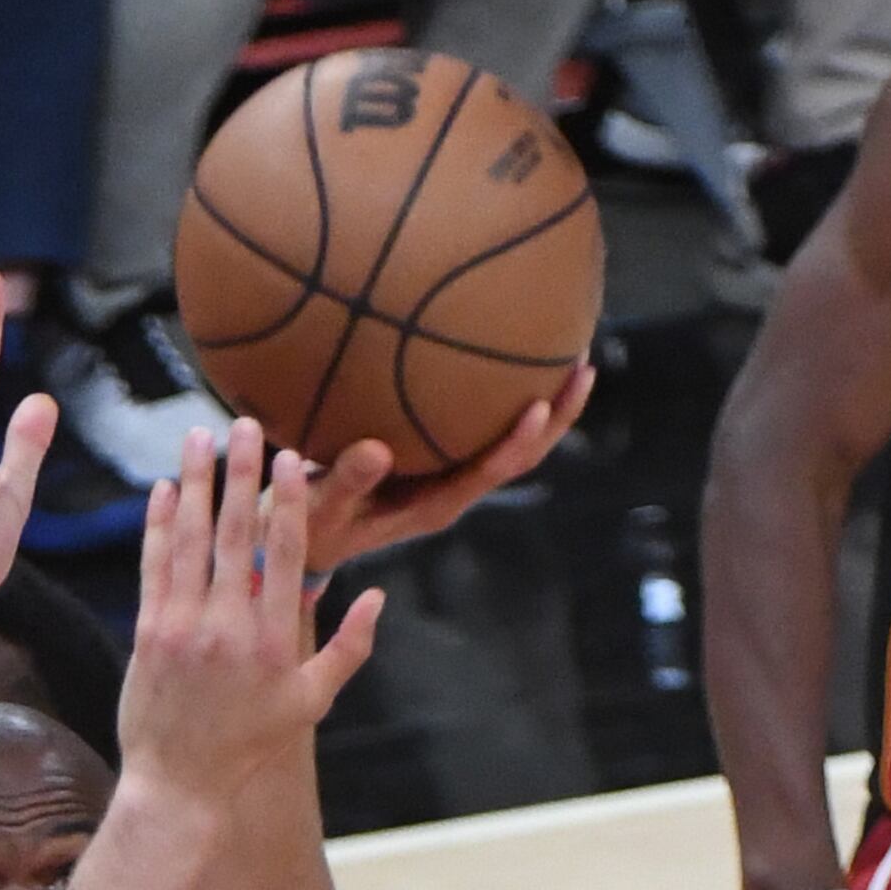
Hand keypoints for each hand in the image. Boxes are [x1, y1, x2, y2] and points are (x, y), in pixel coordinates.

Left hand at [118, 424, 381, 803]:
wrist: (180, 782)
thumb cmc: (250, 744)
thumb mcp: (311, 704)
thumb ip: (348, 649)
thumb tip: (378, 595)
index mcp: (275, 640)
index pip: (285, 554)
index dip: (289, 499)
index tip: (293, 456)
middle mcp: (229, 627)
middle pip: (237, 533)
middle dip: (240, 473)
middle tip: (244, 424)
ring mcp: (184, 626)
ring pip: (191, 539)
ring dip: (196, 482)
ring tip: (198, 435)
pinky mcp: (148, 631)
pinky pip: (155, 565)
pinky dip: (159, 524)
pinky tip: (164, 488)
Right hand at [304, 366, 594, 572]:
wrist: (307, 537)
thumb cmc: (311, 524)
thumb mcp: (320, 509)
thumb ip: (346, 483)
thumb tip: (377, 449)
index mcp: (434, 506)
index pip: (488, 473)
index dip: (518, 442)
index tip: (540, 405)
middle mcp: (453, 490)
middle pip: (520, 457)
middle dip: (556, 416)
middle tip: (583, 365)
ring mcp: (451, 475)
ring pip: (513, 443)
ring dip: (548, 404)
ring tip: (573, 352)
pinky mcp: (441, 458)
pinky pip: (485, 427)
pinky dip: (508, 395)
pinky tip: (516, 354)